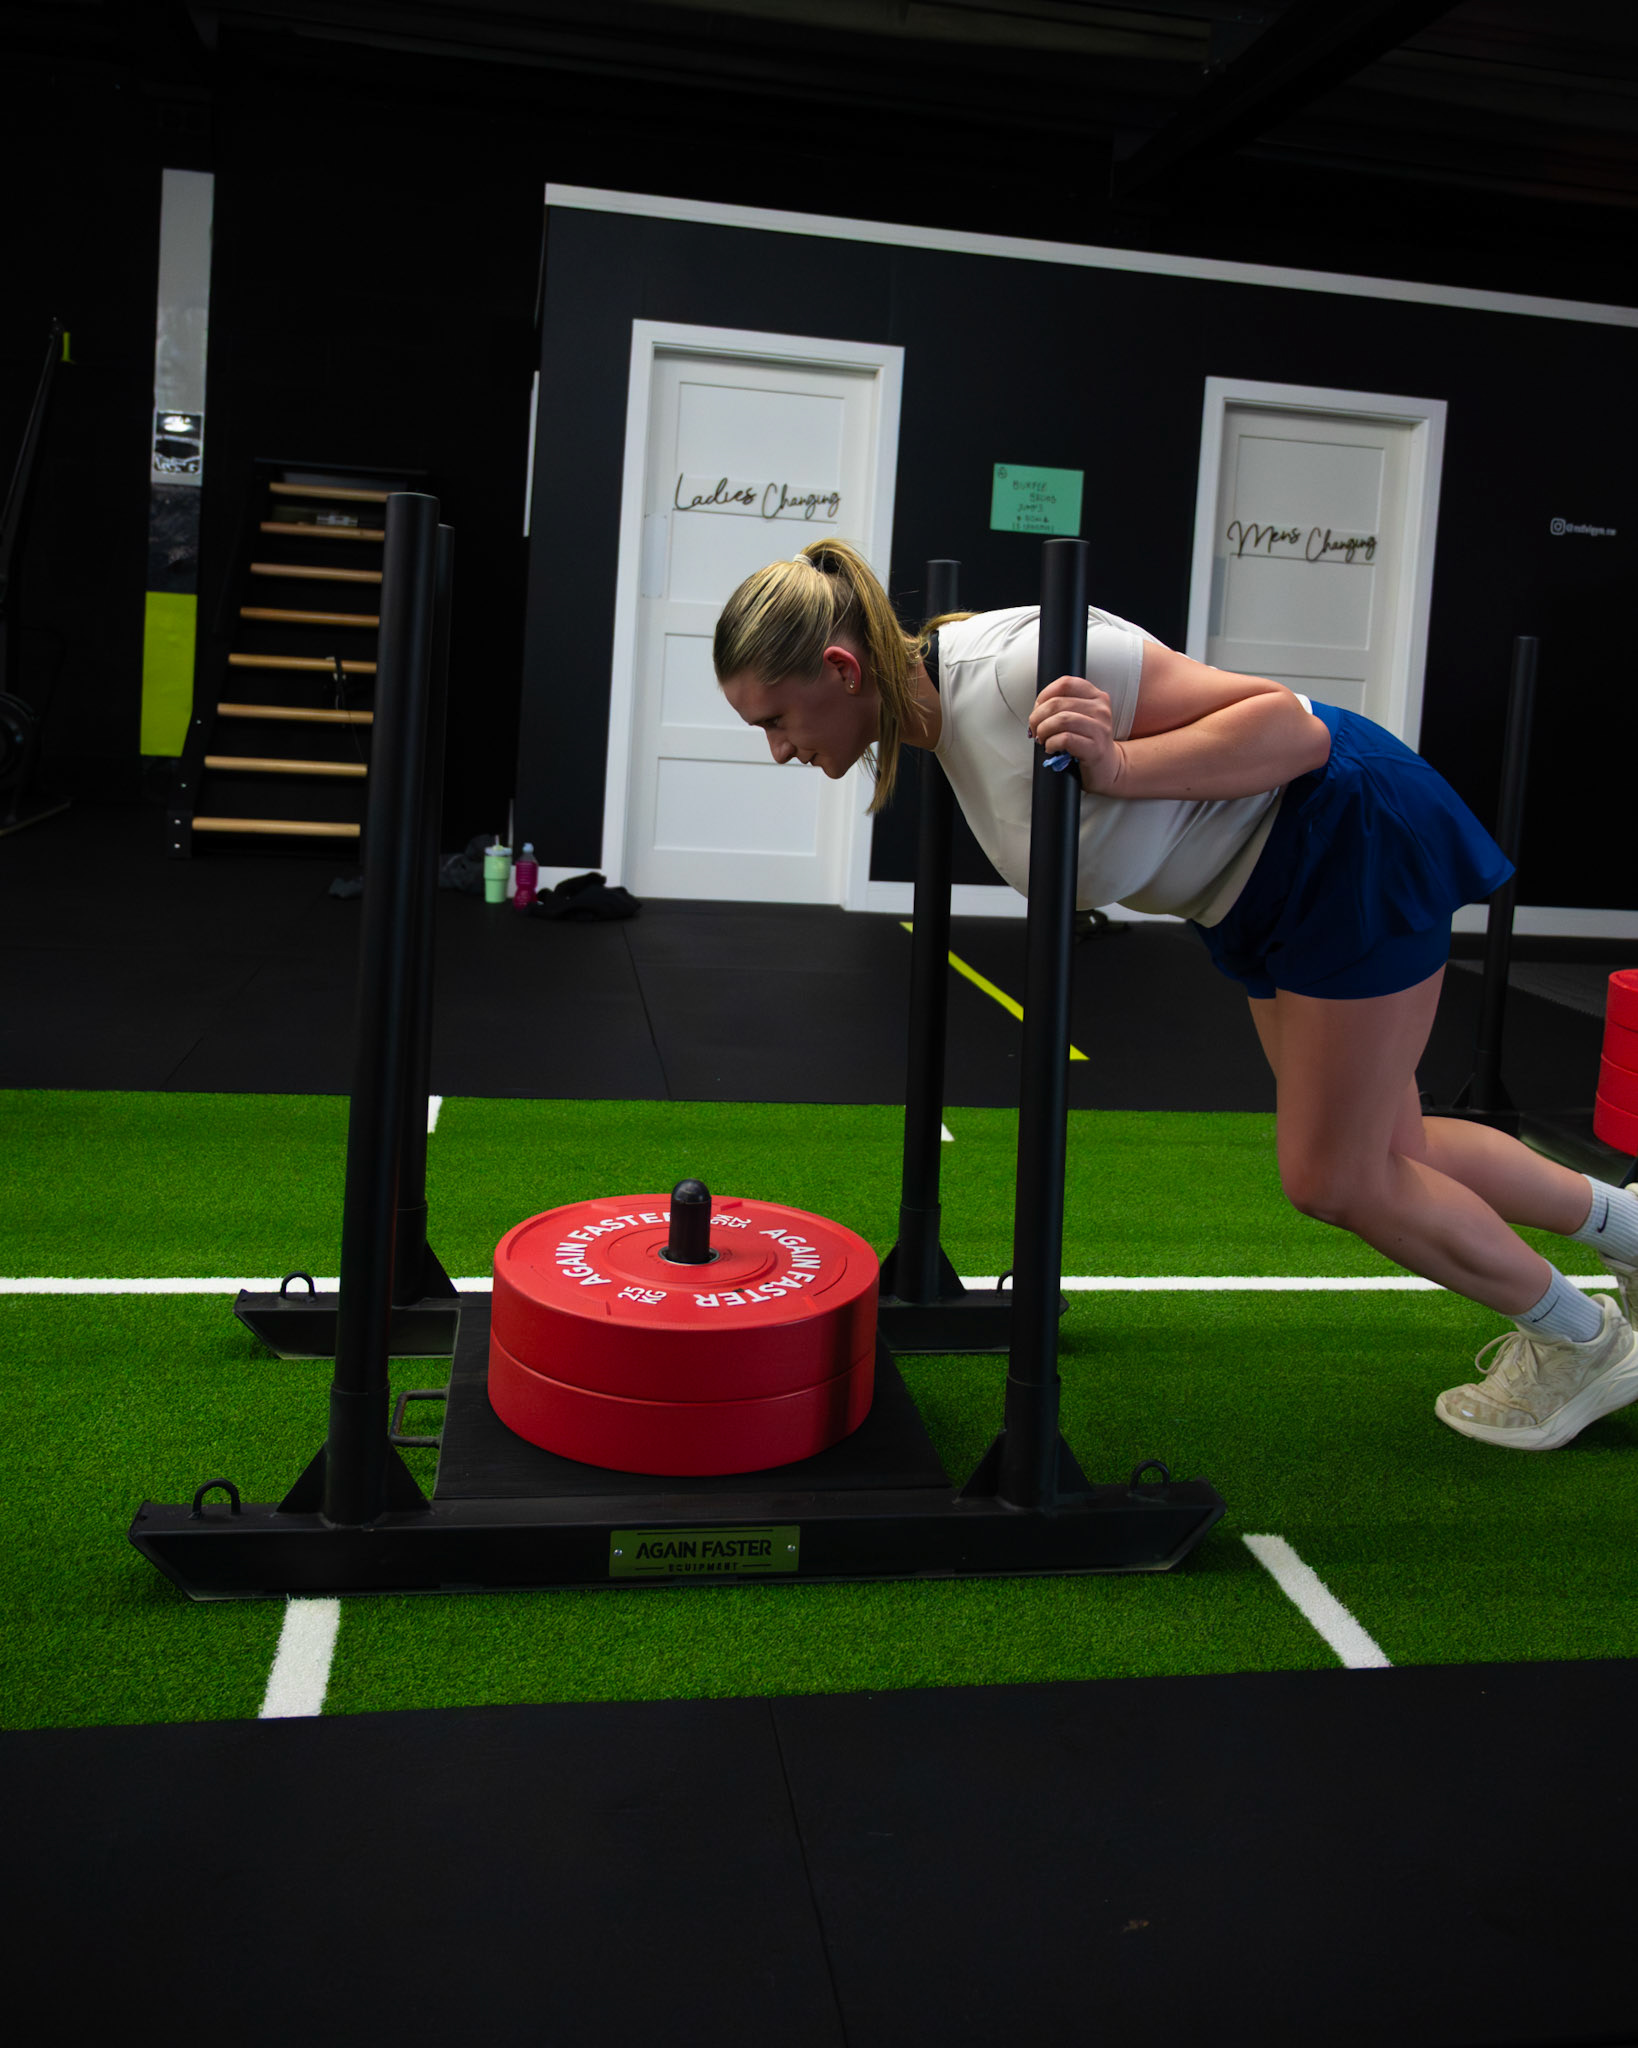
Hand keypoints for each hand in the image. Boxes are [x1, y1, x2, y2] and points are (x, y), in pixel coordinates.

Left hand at [1027, 675, 1123, 793]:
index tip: (1038, 710)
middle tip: (1035, 729)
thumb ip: (1064, 706)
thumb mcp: (1079, 717)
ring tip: (1042, 739)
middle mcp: (1101, 709)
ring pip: (1061, 719)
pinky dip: (1051, 744)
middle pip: (1057, 703)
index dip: (1044, 695)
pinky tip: (1051, 748)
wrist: (1106, 767)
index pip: (1065, 683)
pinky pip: (1065, 739)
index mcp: (1096, 696)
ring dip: (1044, 730)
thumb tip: (1037, 707)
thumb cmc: (1086, 742)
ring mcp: (1100, 728)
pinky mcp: (1096, 748)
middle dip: (1038, 717)